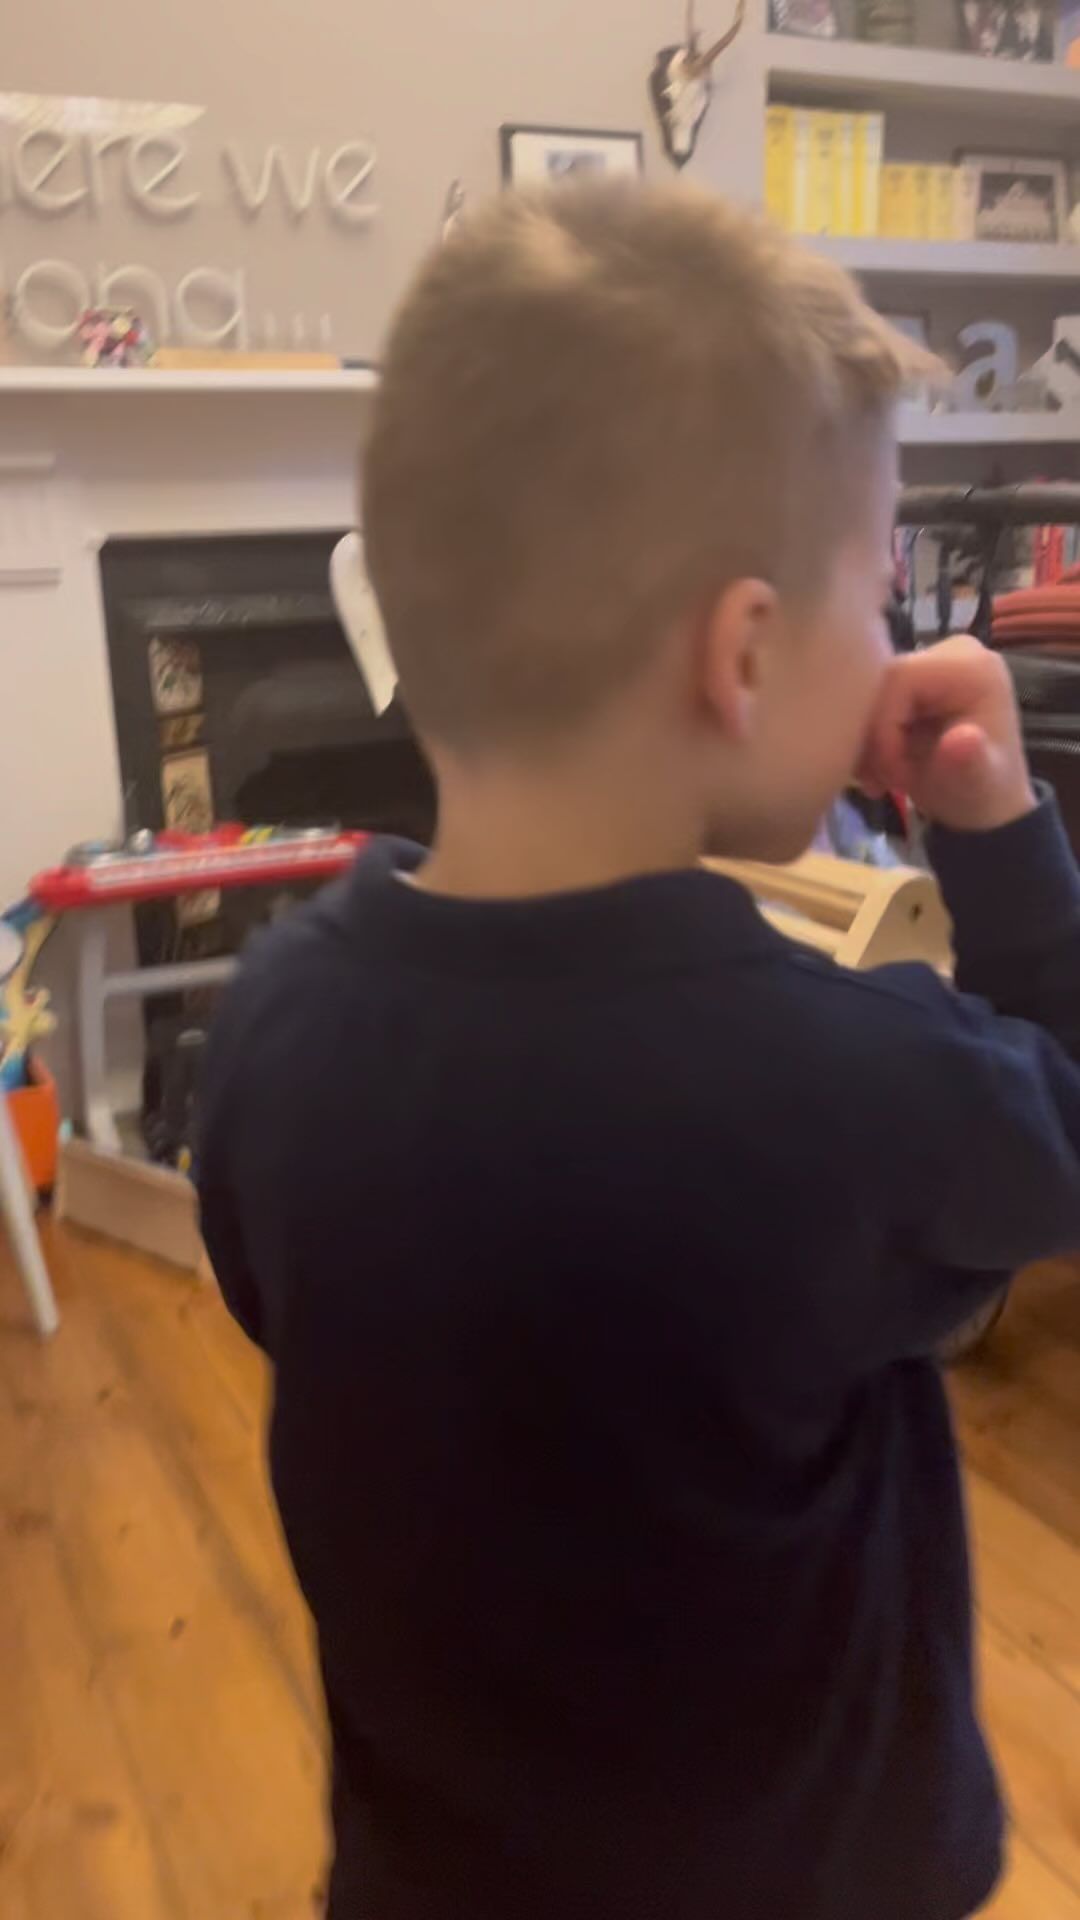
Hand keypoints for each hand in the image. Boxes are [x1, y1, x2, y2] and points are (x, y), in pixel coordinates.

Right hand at [858, 635, 1036, 832]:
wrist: (983, 804)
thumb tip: (965, 740)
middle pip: (882, 681)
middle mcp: (955, 652)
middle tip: (876, 780)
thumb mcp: (976, 783)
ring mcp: (935, 661)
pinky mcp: (919, 677)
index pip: (899, 678)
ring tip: (880, 780)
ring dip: (868, 741)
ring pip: (873, 692)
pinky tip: (881, 767)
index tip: (891, 774)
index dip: (883, 726)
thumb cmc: (982, 793)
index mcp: (973, 667)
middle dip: (874, 737)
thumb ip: (968, 761)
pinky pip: (876, 699)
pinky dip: (872, 737)